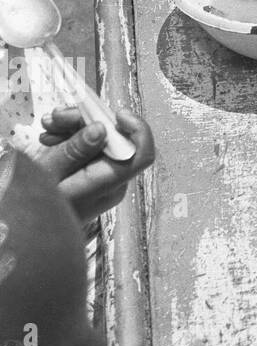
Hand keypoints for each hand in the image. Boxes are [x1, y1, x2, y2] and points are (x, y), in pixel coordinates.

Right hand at [35, 106, 154, 223]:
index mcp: (109, 184)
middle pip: (115, 140)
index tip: (117, 113)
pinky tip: (48, 138)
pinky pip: (89, 151)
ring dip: (74, 128)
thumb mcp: (47, 176)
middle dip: (89, 121)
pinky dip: (70, 140)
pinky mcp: (90, 177)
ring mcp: (102, 180)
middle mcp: (112, 182)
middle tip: (57, 116)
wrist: (24, 231)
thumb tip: (102, 129)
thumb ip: (75, 152)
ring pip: (100, 141)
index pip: (142, 154)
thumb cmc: (33, 208)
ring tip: (46, 126)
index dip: (136, 128)